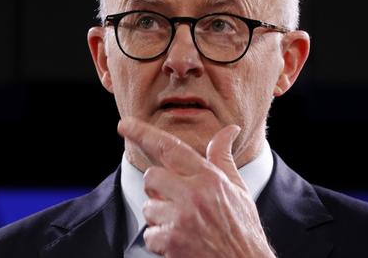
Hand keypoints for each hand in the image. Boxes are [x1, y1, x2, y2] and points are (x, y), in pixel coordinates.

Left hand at [117, 117, 274, 257]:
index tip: (124, 125)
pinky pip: (149, 234)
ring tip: (183, 225)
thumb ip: (223, 158)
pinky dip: (160, 241)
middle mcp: (194, 194)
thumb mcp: (237, 188)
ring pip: (148, 207)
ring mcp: (181, 218)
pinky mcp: (172, 241)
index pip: (170, 148)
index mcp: (209, 178)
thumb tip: (229, 130)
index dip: (143, 133)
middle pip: (151, 176)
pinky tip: (179, 241)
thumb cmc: (242, 228)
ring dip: (160, 218)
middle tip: (175, 201)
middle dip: (157, 189)